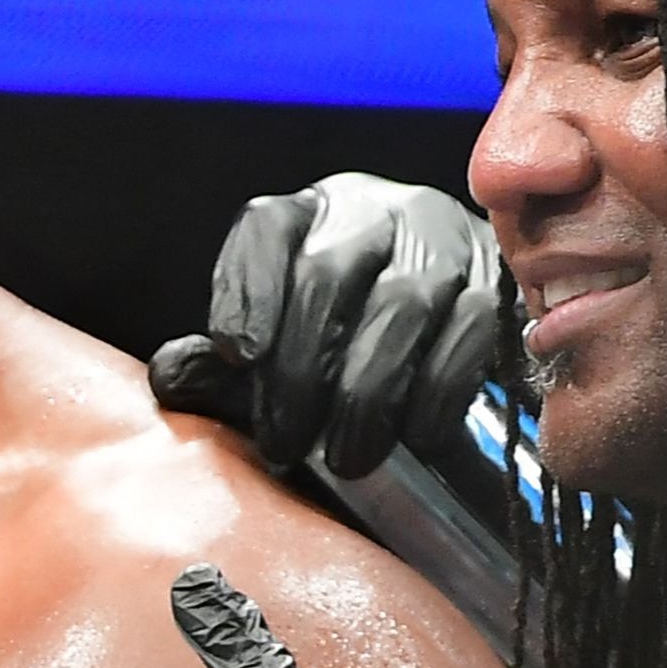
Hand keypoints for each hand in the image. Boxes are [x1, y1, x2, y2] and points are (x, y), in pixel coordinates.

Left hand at [149, 173, 507, 479]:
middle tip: (285, 441)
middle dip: (302, 369)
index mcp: (306, 214)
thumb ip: (217, 366)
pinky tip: (416, 437)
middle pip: (328, 273)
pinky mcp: (495, 279)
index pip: (265, 228)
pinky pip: (469, 331)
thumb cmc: (340, 342)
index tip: (236, 357)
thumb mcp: (272, 347)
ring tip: (345, 457)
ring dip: (368, 391)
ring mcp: (441, 238)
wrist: (447, 333)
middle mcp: (374, 210)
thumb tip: (171, 378)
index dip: (247, 290)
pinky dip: (438, 392)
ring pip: (402, 303)